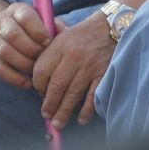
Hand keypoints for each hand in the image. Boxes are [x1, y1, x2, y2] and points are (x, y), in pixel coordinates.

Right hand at [0, 2, 52, 88]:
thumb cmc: (27, 27)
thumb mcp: (39, 19)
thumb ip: (53, 25)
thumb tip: (66, 32)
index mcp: (16, 9)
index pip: (25, 17)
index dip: (38, 30)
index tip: (48, 42)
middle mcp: (1, 22)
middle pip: (13, 34)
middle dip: (31, 49)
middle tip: (43, 58)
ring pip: (5, 52)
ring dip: (24, 64)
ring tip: (37, 70)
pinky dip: (15, 78)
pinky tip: (28, 82)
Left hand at [31, 13, 114, 128]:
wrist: (112, 26)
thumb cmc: (85, 33)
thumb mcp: (63, 34)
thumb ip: (49, 50)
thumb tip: (36, 74)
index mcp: (60, 45)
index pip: (41, 70)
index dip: (38, 86)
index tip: (40, 94)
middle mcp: (73, 56)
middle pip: (56, 86)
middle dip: (49, 104)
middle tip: (46, 115)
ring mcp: (90, 66)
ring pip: (72, 94)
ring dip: (64, 111)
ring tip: (58, 123)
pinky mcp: (104, 73)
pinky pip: (93, 96)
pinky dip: (87, 110)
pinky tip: (81, 119)